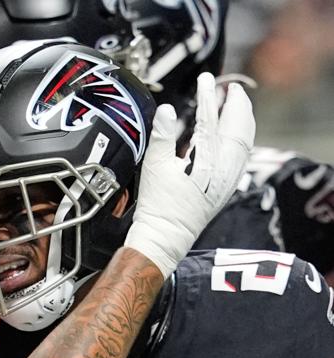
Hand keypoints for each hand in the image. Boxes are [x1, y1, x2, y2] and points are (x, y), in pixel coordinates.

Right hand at [124, 72, 254, 277]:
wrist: (167, 235)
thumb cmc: (158, 204)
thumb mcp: (154, 167)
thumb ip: (162, 136)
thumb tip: (165, 109)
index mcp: (205, 160)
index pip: (210, 119)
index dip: (208, 96)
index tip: (205, 79)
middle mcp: (223, 168)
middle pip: (238, 127)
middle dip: (235, 104)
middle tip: (230, 87)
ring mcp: (228, 178)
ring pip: (245, 141)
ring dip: (242, 119)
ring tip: (236, 105)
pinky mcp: (226, 186)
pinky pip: (243, 156)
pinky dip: (242, 138)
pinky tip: (237, 135)